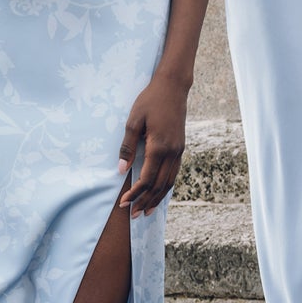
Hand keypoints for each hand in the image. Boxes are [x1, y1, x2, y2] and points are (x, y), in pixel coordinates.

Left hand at [116, 74, 188, 216]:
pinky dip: (166, 187)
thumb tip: (121, 169)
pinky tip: (159, 193)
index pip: (147, 179)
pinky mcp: (180, 147)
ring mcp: (178, 151)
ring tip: (147, 211)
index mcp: (159, 146)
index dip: (135, 193)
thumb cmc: (150, 101)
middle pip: (159, 185)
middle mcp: (172, 152)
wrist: (173, 87)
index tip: (124, 202)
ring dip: (157, 198)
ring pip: (169, 182)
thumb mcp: (133, 120)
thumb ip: (127, 145)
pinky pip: (174, 173)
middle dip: (146, 201)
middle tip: (134, 215)